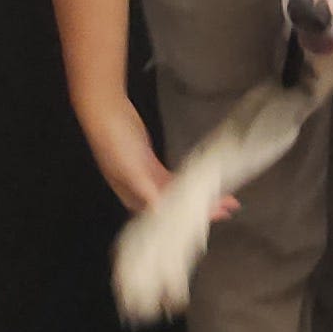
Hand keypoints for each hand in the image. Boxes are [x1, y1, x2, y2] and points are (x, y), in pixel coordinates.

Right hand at [79, 96, 236, 229]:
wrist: (107, 111)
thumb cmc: (113, 142)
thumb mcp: (129, 168)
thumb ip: (145, 189)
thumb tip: (161, 211)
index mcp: (132, 198)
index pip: (163, 217)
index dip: (186, 220)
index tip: (209, 220)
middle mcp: (140, 193)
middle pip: (173, 207)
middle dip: (198, 209)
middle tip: (225, 210)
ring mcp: (146, 178)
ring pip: (176, 193)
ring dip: (197, 196)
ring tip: (221, 199)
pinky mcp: (151, 164)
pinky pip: (173, 179)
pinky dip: (188, 182)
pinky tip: (203, 184)